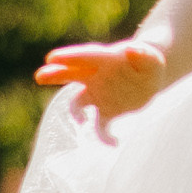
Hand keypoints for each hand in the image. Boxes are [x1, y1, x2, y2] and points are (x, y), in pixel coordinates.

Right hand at [35, 38, 166, 131]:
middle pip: (70, 74)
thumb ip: (142, 53)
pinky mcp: (106, 110)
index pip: (85, 56)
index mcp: (105, 59)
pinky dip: (103, 135)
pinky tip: (113, 143)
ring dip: (76, 112)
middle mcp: (95, 76)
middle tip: (40, 76)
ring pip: (78, 102)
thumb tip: (132, 49)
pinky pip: (99, 125)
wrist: (150, 77)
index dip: (69, 57)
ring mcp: (97, 94)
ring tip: (81, 120)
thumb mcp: (151, 57)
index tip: (52, 57)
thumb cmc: (150, 62)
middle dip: (55, 74)